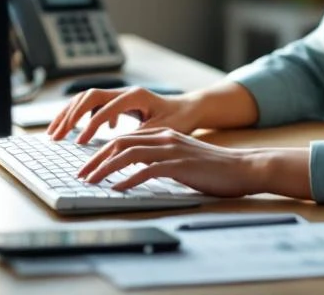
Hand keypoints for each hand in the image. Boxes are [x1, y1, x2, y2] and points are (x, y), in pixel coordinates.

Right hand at [46, 87, 201, 143]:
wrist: (189, 109)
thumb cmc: (179, 119)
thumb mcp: (163, 131)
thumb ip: (140, 137)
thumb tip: (119, 150)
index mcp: (135, 96)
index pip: (105, 106)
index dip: (91, 124)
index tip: (80, 143)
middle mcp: (125, 92)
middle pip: (89, 96)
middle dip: (70, 115)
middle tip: (56, 135)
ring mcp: (120, 95)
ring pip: (88, 99)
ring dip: (70, 115)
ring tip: (56, 133)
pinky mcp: (119, 103)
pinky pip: (94, 106)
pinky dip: (82, 117)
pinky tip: (84, 134)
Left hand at [77, 128, 264, 196]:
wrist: (243, 167)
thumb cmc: (214, 168)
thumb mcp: (182, 159)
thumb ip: (160, 161)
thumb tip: (136, 174)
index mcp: (164, 134)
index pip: (125, 138)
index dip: (102, 150)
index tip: (88, 165)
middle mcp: (165, 138)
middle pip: (120, 143)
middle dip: (96, 158)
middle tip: (81, 173)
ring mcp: (172, 150)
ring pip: (129, 154)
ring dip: (106, 168)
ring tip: (92, 181)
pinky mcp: (179, 165)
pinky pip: (147, 171)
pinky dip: (129, 180)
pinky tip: (118, 189)